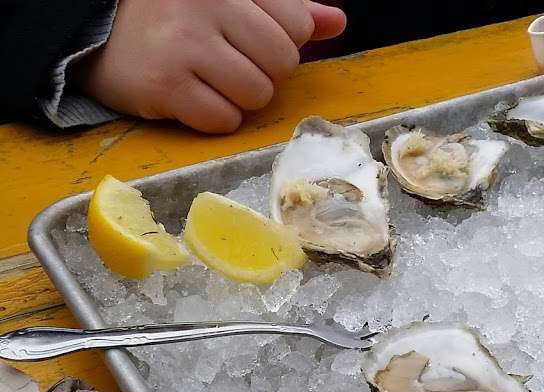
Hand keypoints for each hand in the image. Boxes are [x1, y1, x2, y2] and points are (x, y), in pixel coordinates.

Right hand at [74, 0, 346, 132]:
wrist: (96, 28)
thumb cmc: (176, 15)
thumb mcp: (231, 0)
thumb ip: (286, 10)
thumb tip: (337, 22)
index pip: (296, 26)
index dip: (279, 43)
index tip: (247, 40)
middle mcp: (206, 6)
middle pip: (281, 63)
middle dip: (263, 72)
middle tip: (228, 64)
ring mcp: (184, 46)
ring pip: (257, 94)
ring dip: (240, 98)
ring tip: (209, 80)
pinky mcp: (164, 86)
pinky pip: (222, 120)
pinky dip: (213, 118)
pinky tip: (191, 97)